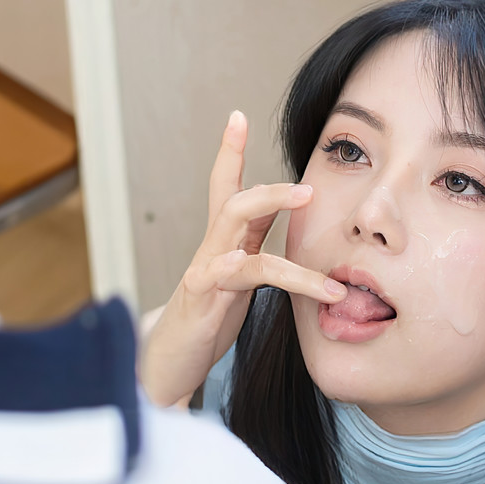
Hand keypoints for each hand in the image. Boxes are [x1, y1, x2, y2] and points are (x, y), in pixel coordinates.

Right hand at [138, 110, 346, 408]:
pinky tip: (319, 289)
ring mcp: (205, 269)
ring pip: (237, 221)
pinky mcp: (204, 296)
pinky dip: (288, 276)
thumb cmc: (206, 323)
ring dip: (278, 213)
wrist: (165, 368)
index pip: (224, 188)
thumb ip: (255, 249)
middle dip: (271, 186)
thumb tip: (286, 224)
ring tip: (319, 221)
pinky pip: (246, 273)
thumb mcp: (236, 282)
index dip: (229, 151)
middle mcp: (210, 249)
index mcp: (221, 244)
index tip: (237, 115)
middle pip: (234, 197)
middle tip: (309, 187)